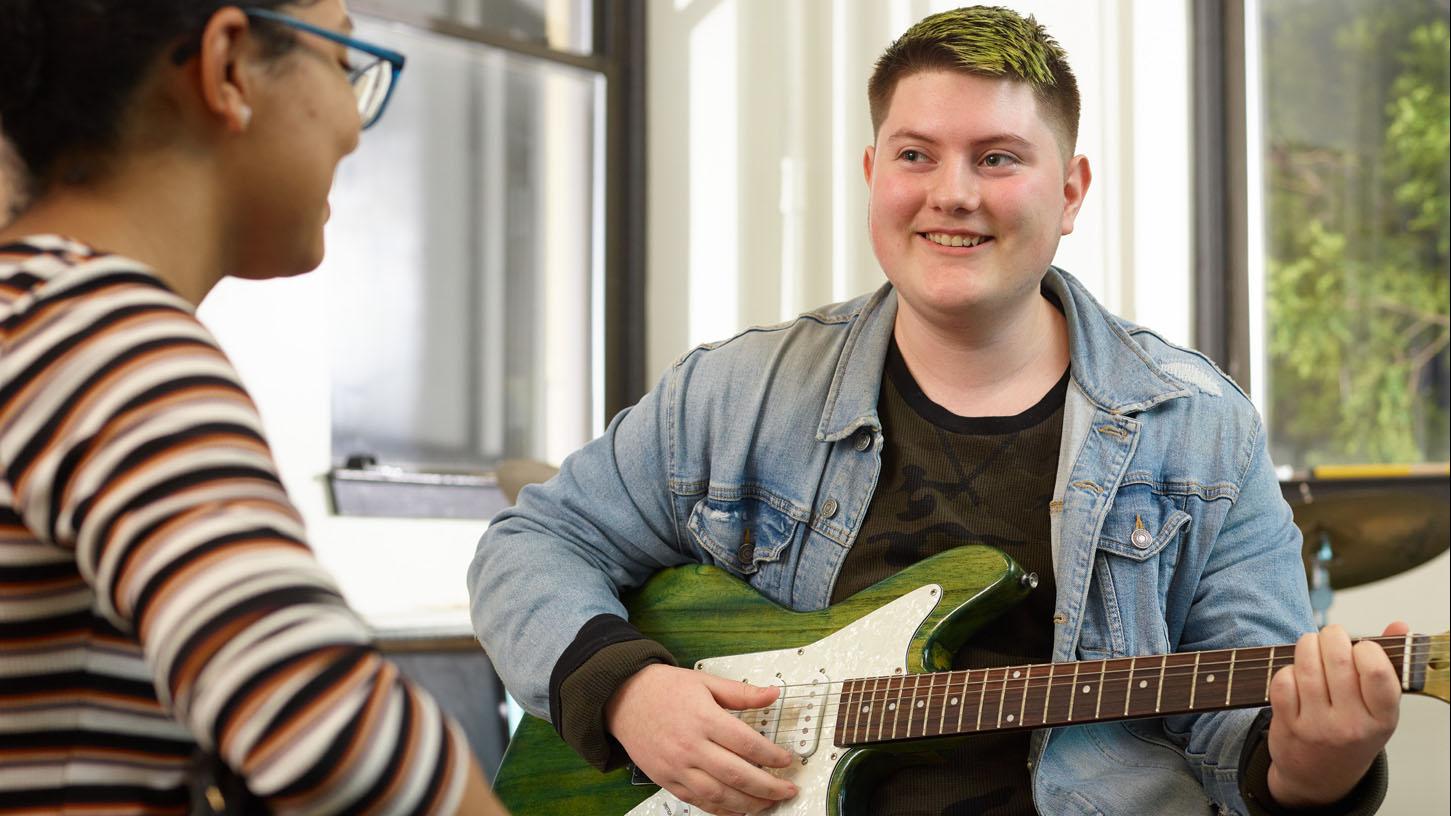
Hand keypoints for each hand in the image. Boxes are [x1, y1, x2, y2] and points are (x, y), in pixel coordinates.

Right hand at [604, 664, 797, 814]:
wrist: (622, 698)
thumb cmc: (663, 688)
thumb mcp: (704, 681)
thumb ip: (741, 692)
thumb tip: (773, 694)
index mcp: (703, 718)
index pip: (747, 743)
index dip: (772, 755)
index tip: (787, 760)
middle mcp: (690, 746)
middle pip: (737, 774)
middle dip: (768, 787)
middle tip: (787, 789)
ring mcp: (677, 766)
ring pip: (719, 794)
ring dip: (748, 803)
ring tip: (768, 803)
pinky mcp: (667, 780)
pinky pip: (698, 802)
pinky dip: (721, 810)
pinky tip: (738, 810)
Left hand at [1265, 621, 1406, 806]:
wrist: (1321, 775)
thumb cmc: (1353, 731)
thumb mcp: (1378, 706)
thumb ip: (1388, 663)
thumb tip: (1399, 625)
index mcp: (1382, 717)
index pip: (1377, 671)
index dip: (1365, 647)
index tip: (1360, 646)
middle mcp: (1352, 724)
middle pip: (1337, 660)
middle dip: (1331, 635)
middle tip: (1330, 635)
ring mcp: (1318, 726)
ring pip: (1307, 666)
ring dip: (1306, 645)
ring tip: (1311, 645)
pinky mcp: (1289, 725)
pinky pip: (1283, 681)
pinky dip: (1286, 669)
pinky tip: (1295, 672)